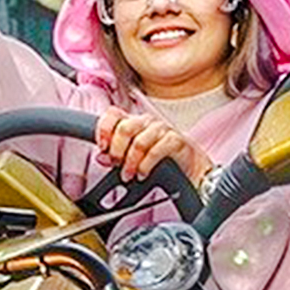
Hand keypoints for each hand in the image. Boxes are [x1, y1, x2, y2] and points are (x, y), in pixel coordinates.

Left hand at [94, 108, 213, 184]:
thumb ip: (115, 157)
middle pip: (124, 128)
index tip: (101, 147)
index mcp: (134, 123)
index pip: (113, 114)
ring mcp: (162, 129)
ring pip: (139, 141)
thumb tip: (101, 157)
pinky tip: (143, 173)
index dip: (103, 129)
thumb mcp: (132, 159)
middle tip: (117, 165)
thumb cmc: (159, 161)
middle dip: (117, 150)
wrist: (189, 169)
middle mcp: (146, 122)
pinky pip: (156, 150)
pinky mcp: (175, 140)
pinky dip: (146, 165)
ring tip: (129, 175)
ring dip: (131, 162)